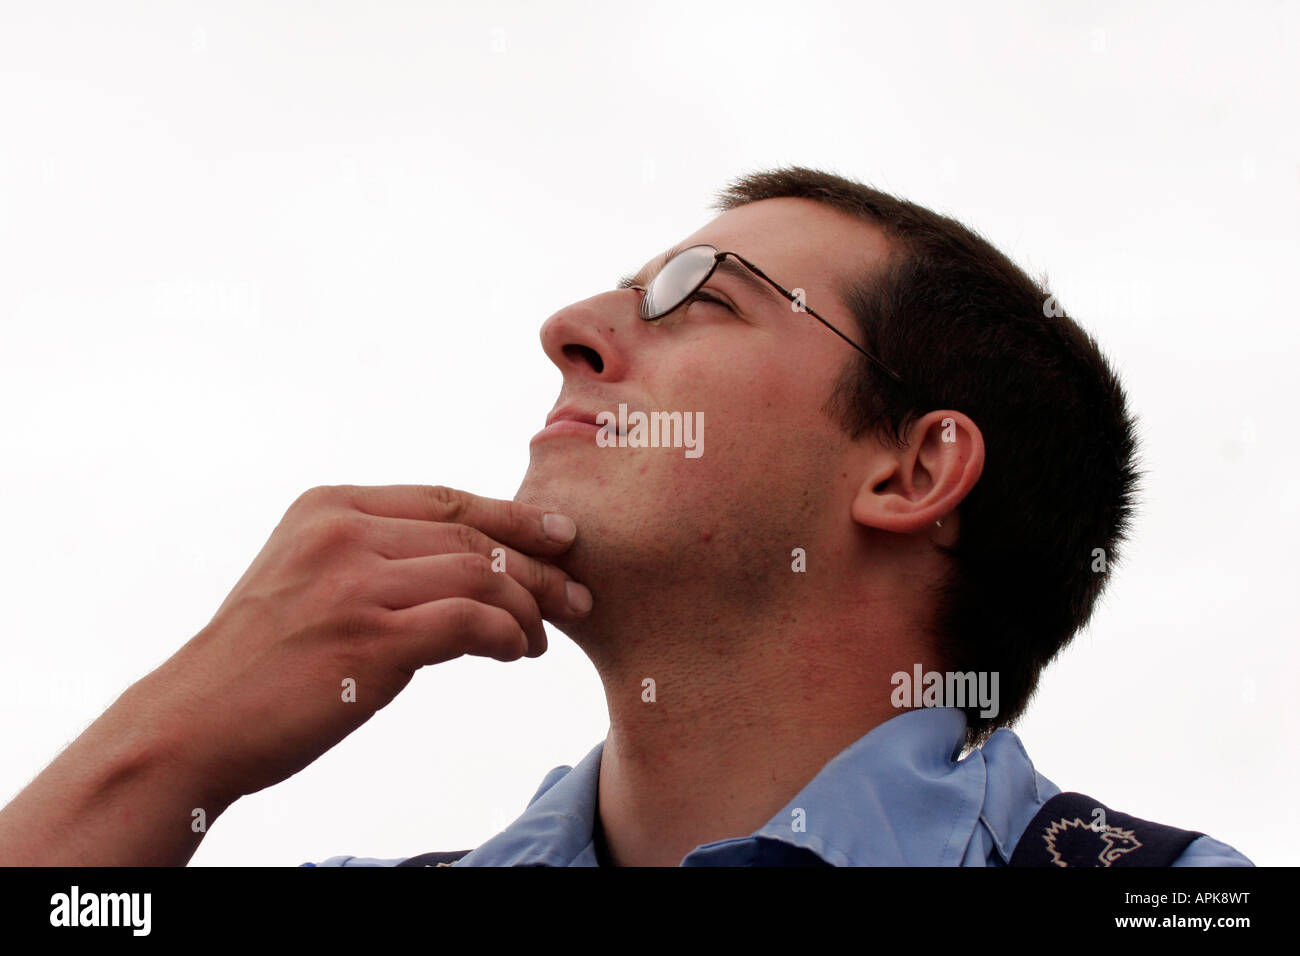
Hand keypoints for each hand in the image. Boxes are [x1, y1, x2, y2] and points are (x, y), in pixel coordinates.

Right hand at [136, 484, 590, 804]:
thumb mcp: (308, 579)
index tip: (561, 535)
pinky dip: (507, 636)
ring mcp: (355, 583)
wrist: (193, 723)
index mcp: (329, 507)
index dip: (514, 516)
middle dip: (538, 566)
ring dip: (527, 609)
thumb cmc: (260, 662)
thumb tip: (471, 569)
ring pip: (481, 576)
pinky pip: (471, 623)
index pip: (448, 500)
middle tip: (579, 595)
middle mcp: (343, 532)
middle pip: (474, 536)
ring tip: (541, 640)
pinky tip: (515, 654)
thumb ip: (376, 557)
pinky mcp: (369, 639)